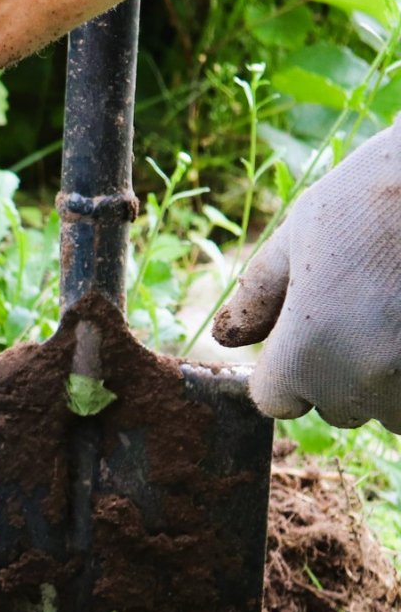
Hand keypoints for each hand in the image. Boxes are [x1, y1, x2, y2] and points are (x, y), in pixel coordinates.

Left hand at [214, 125, 400, 427]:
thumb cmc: (369, 199)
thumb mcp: (296, 238)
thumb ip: (257, 296)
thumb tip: (226, 338)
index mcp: (305, 353)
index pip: (275, 401)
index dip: (285, 367)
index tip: (306, 331)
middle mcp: (360, 381)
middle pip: (335, 408)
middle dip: (340, 373)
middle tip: (359, 311)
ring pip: (390, 412)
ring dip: (388, 379)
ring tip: (393, 314)